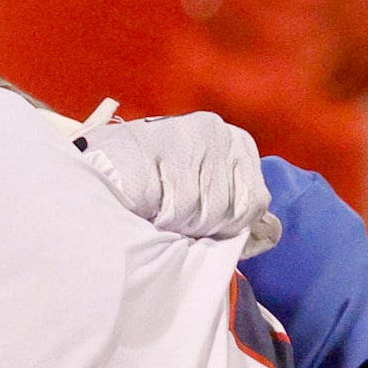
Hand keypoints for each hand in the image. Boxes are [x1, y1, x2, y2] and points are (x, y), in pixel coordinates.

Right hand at [76, 111, 281, 254]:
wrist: (97, 163)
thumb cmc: (156, 180)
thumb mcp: (206, 185)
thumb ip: (236, 203)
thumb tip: (270, 234)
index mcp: (236, 142)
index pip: (254, 203)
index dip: (226, 223)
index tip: (199, 219)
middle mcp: (217, 134)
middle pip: (228, 211)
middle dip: (199, 226)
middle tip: (171, 216)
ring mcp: (185, 139)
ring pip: (201, 212)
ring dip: (175, 224)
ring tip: (155, 208)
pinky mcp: (155, 152)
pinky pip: (173, 209)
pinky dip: (156, 218)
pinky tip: (142, 203)